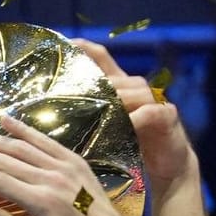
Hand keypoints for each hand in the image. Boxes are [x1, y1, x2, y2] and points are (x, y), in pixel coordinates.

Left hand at [73, 39, 194, 186]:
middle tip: (64, 98)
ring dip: (112, 103)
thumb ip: (85, 121)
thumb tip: (48, 119)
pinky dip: (135, 119)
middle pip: (111, 78)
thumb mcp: (104, 133)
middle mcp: (135, 88)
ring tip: (92, 114)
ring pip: (130, 92)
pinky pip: (148, 112)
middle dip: (90, 86)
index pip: (99, 57)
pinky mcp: (166, 116)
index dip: (82, 47)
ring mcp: (152, 100)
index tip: (61, 44)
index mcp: (118, 87)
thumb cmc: (130, 151)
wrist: (167, 170)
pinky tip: (124, 126)